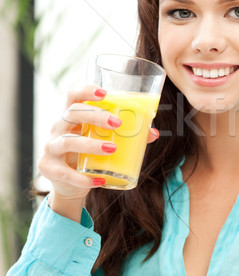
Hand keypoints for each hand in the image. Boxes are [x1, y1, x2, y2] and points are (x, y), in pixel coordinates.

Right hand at [37, 85, 158, 220]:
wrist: (69, 185)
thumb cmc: (89, 156)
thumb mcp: (104, 142)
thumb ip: (126, 136)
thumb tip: (153, 133)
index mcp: (71, 117)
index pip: (73, 96)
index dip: (86, 91)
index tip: (105, 93)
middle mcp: (58, 128)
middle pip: (71, 113)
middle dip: (95, 116)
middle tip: (117, 123)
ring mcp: (51, 148)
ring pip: (67, 142)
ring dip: (90, 144)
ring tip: (111, 149)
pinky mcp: (49, 168)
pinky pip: (65, 172)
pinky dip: (82, 178)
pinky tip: (99, 180)